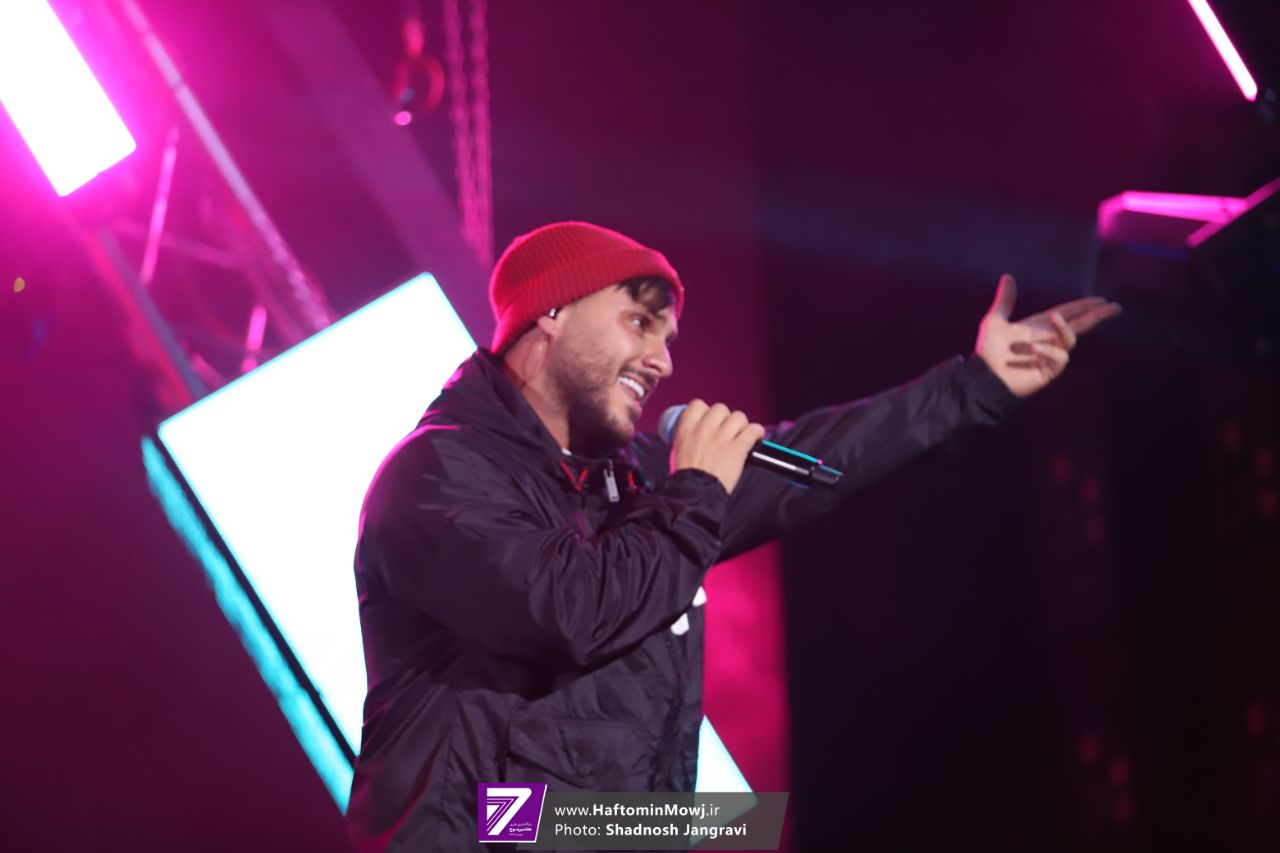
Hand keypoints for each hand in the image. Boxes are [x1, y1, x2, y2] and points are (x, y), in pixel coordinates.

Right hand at [670, 400, 765, 493]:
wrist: (696, 493)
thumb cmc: (689, 477)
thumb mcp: (680, 450)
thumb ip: (691, 436)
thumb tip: (701, 429)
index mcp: (687, 429)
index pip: (697, 404)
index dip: (706, 410)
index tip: (711, 419)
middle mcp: (704, 429)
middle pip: (720, 408)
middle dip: (726, 418)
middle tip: (727, 431)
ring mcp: (722, 438)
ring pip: (738, 416)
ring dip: (742, 425)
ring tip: (741, 435)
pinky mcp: (737, 448)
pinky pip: (753, 430)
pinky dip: (757, 432)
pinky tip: (756, 437)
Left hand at [974, 274, 1121, 397]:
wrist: (983, 376)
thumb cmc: (988, 352)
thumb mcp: (995, 321)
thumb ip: (1005, 300)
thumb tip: (1007, 276)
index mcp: (1039, 326)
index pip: (1067, 313)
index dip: (1083, 306)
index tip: (1100, 300)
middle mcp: (1048, 339)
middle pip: (1079, 325)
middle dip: (1097, 316)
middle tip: (1115, 308)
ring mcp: (1050, 355)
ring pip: (1070, 339)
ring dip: (1064, 328)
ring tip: (1054, 318)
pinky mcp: (1049, 370)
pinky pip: (1060, 357)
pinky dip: (1048, 349)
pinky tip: (1033, 348)